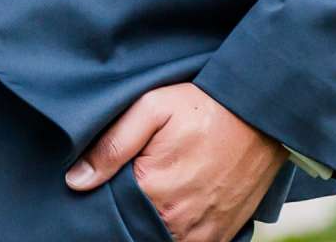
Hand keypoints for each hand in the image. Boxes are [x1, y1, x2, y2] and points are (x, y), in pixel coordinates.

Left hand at [65, 83, 283, 241]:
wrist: (259, 114)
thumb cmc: (203, 107)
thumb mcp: (152, 108)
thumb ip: (112, 145)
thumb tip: (75, 181)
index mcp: (153, 191)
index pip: (109, 211)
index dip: (105, 197)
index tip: (113, 180)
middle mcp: (177, 221)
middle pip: (134, 229)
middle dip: (129, 213)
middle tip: (139, 183)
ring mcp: (202, 234)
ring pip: (161, 240)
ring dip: (153, 225)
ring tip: (158, 195)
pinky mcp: (221, 236)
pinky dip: (177, 233)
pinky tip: (176, 208)